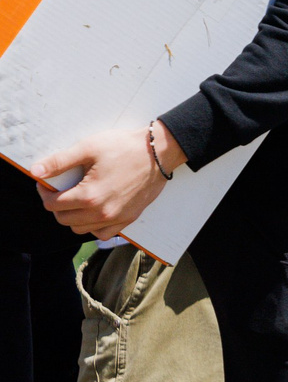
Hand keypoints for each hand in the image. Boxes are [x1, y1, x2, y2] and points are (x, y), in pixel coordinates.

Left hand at [34, 123, 180, 237]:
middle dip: (55, 206)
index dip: (43, 192)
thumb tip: (35, 171)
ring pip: (81, 229)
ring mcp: (117, 218)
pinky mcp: (129, 218)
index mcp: (89, 196)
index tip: (45, 183)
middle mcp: (102, 212)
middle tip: (58, 191)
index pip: (53, 204)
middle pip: (64, 219)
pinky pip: (102, 234)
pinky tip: (93, 211)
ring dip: (72, 217)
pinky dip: (93, 226)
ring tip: (75, 200)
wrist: (158, 153)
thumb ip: (59, 161)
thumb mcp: (88, 148)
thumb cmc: (123, 147)